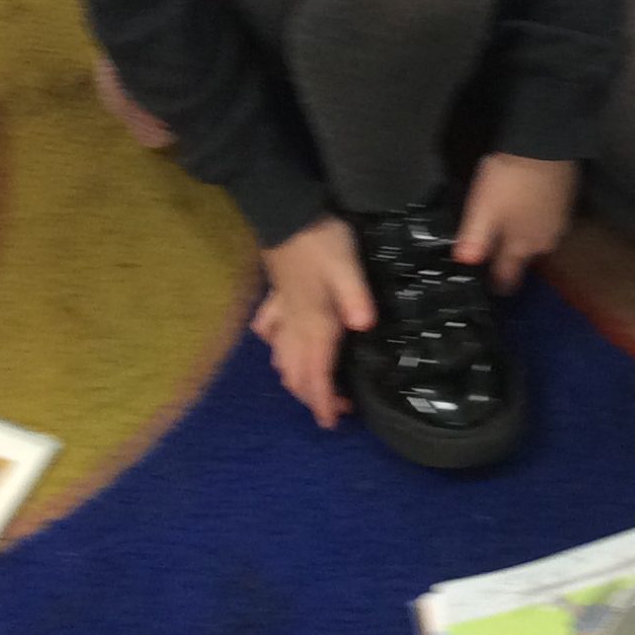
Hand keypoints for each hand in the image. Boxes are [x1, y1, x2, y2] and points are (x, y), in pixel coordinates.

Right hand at [252, 216, 373, 428]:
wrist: (285, 212)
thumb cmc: (320, 239)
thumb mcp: (346, 265)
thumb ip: (356, 297)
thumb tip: (364, 328)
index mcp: (315, 322)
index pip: (316, 373)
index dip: (323, 401)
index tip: (332, 422)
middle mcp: (294, 325)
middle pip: (297, 373)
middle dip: (312, 397)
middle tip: (334, 410)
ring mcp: (282, 312)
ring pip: (281, 358)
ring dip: (295, 377)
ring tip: (313, 387)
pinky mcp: (276, 297)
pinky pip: (270, 332)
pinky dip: (276, 347)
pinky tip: (280, 346)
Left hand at [456, 154, 577, 293]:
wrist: (546, 145)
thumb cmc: (509, 181)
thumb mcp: (482, 209)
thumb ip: (473, 239)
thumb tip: (465, 264)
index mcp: (522, 246)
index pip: (509, 277)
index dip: (498, 284)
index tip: (492, 286)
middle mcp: (544, 240)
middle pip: (525, 257)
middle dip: (511, 255)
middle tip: (496, 245)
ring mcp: (559, 221)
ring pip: (538, 237)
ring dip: (525, 234)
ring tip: (510, 221)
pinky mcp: (567, 202)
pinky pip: (548, 219)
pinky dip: (537, 217)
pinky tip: (528, 203)